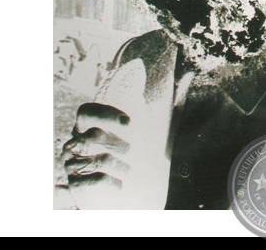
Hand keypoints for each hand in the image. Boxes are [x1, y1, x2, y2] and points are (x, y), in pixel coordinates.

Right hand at [62, 59, 173, 208]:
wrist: (134, 190)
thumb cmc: (144, 149)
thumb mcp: (160, 126)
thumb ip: (173, 101)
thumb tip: (189, 74)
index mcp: (93, 123)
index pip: (88, 112)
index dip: (106, 115)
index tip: (130, 122)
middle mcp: (79, 140)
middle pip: (88, 135)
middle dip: (113, 143)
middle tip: (131, 150)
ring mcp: (76, 163)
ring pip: (92, 159)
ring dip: (115, 165)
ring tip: (129, 170)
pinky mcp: (78, 185)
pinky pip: (91, 182)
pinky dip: (109, 183)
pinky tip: (120, 185)